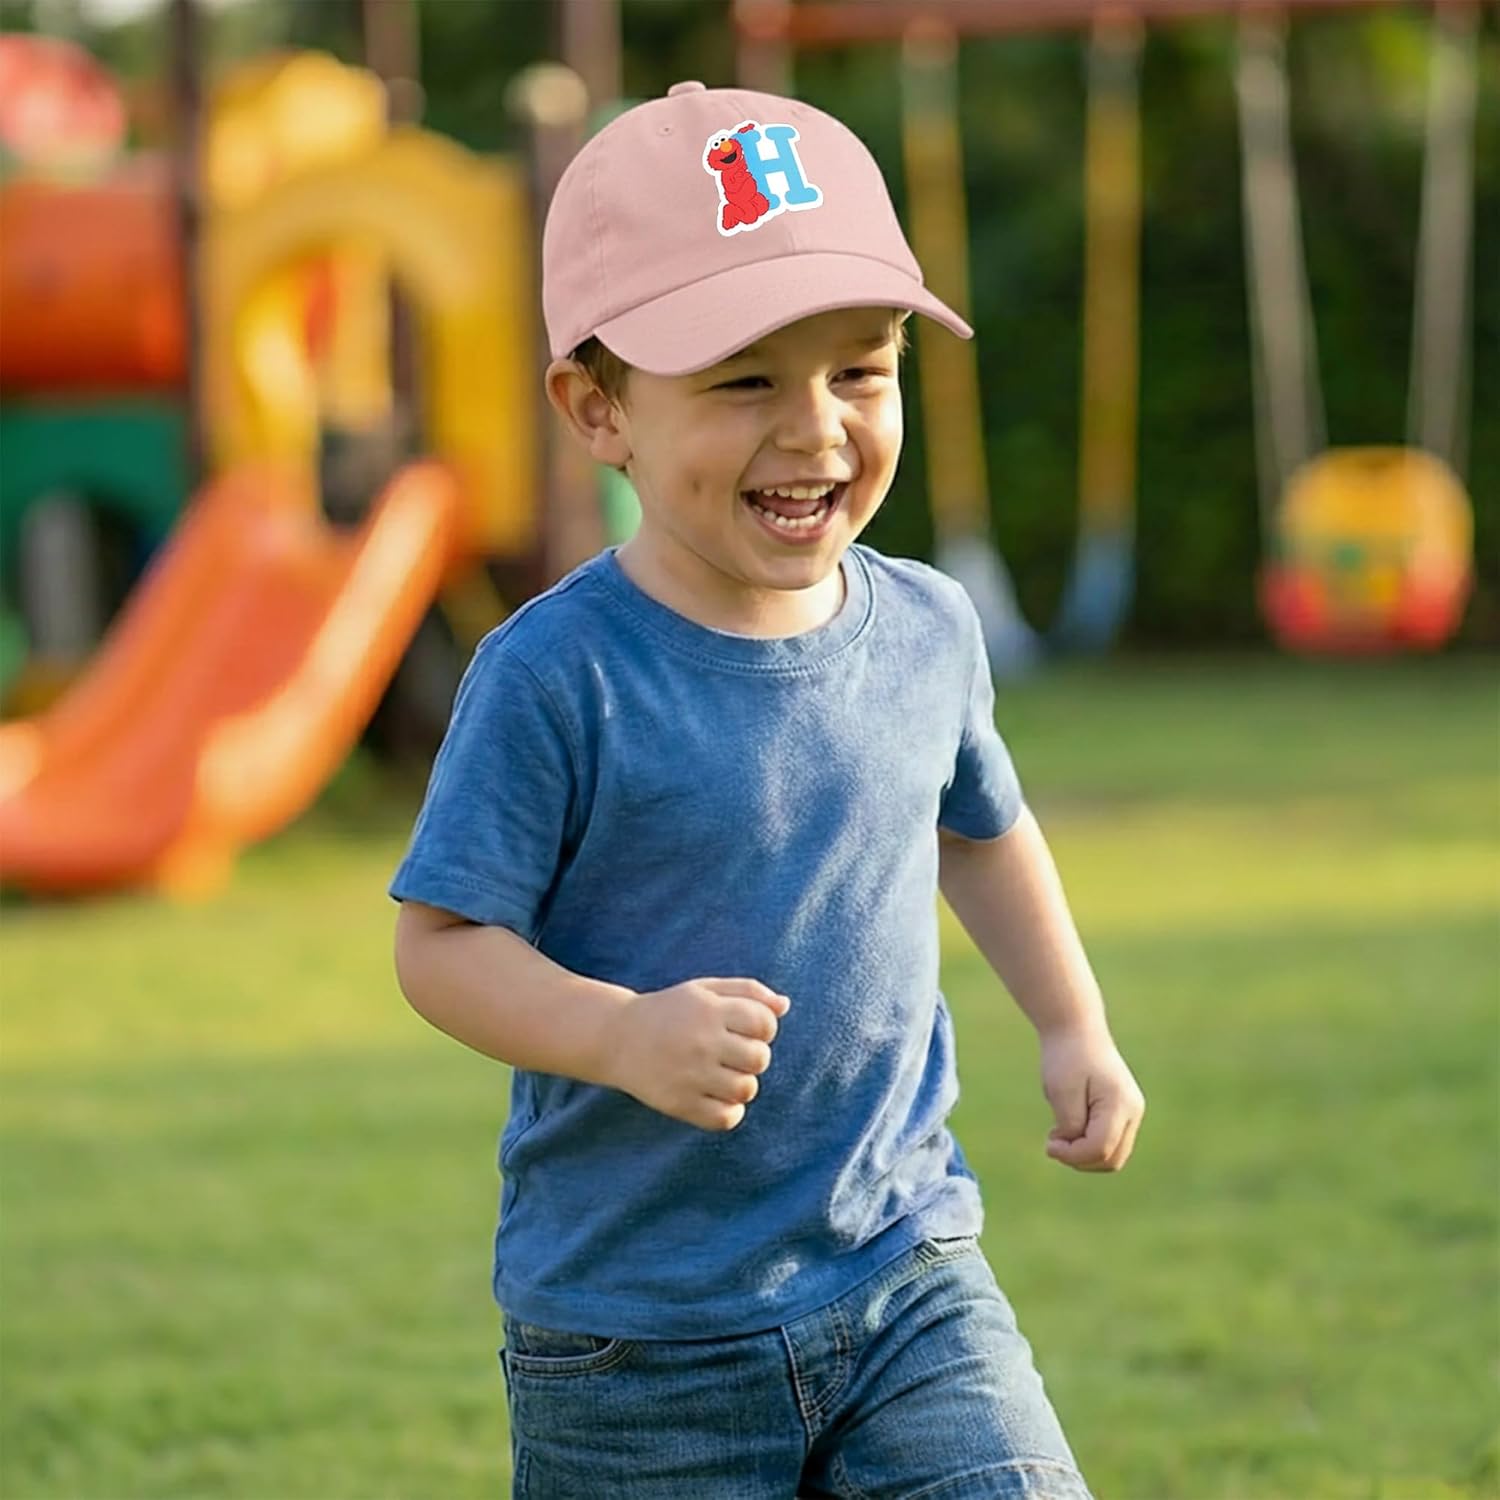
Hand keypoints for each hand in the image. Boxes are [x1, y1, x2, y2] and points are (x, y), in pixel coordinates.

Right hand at [604, 978, 788, 1132]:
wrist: (617, 1038)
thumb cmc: (670, 1011)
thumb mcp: (705, 990)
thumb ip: (748, 991)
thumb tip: (785, 1005)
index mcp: (710, 1010)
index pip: (765, 1023)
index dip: (764, 1028)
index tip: (745, 1030)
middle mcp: (702, 1042)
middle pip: (760, 1059)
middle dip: (753, 1056)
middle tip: (731, 1053)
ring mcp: (691, 1075)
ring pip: (746, 1089)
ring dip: (741, 1084)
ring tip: (722, 1075)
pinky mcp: (680, 1104)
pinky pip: (727, 1118)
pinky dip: (729, 1111)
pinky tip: (715, 1096)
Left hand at [1039, 1024, 1144, 1171]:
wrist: (1076, 1029)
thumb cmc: (1066, 1058)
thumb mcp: (1061, 1092)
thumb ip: (1071, 1125)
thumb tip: (1077, 1153)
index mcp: (1120, 1103)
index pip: (1100, 1149)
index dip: (1072, 1155)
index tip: (1049, 1143)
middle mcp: (1133, 1111)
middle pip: (1112, 1159)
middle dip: (1080, 1158)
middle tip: (1053, 1140)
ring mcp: (1133, 1112)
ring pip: (1113, 1156)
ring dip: (1084, 1154)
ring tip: (1059, 1133)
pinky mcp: (1125, 1112)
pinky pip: (1110, 1143)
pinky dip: (1089, 1144)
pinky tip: (1068, 1128)